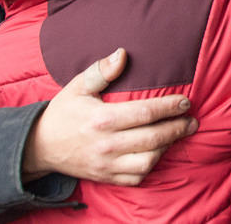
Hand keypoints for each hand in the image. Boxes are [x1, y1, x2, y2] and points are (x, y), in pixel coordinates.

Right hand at [22, 47, 197, 185]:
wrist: (39, 147)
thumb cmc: (63, 112)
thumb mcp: (78, 86)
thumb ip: (101, 70)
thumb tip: (122, 54)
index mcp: (101, 119)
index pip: (144, 113)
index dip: (169, 107)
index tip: (185, 102)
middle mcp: (106, 145)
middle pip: (152, 139)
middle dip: (177, 128)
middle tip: (191, 120)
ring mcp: (106, 165)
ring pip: (147, 162)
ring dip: (167, 148)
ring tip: (177, 134)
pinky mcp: (105, 178)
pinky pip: (136, 178)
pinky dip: (151, 166)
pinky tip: (158, 152)